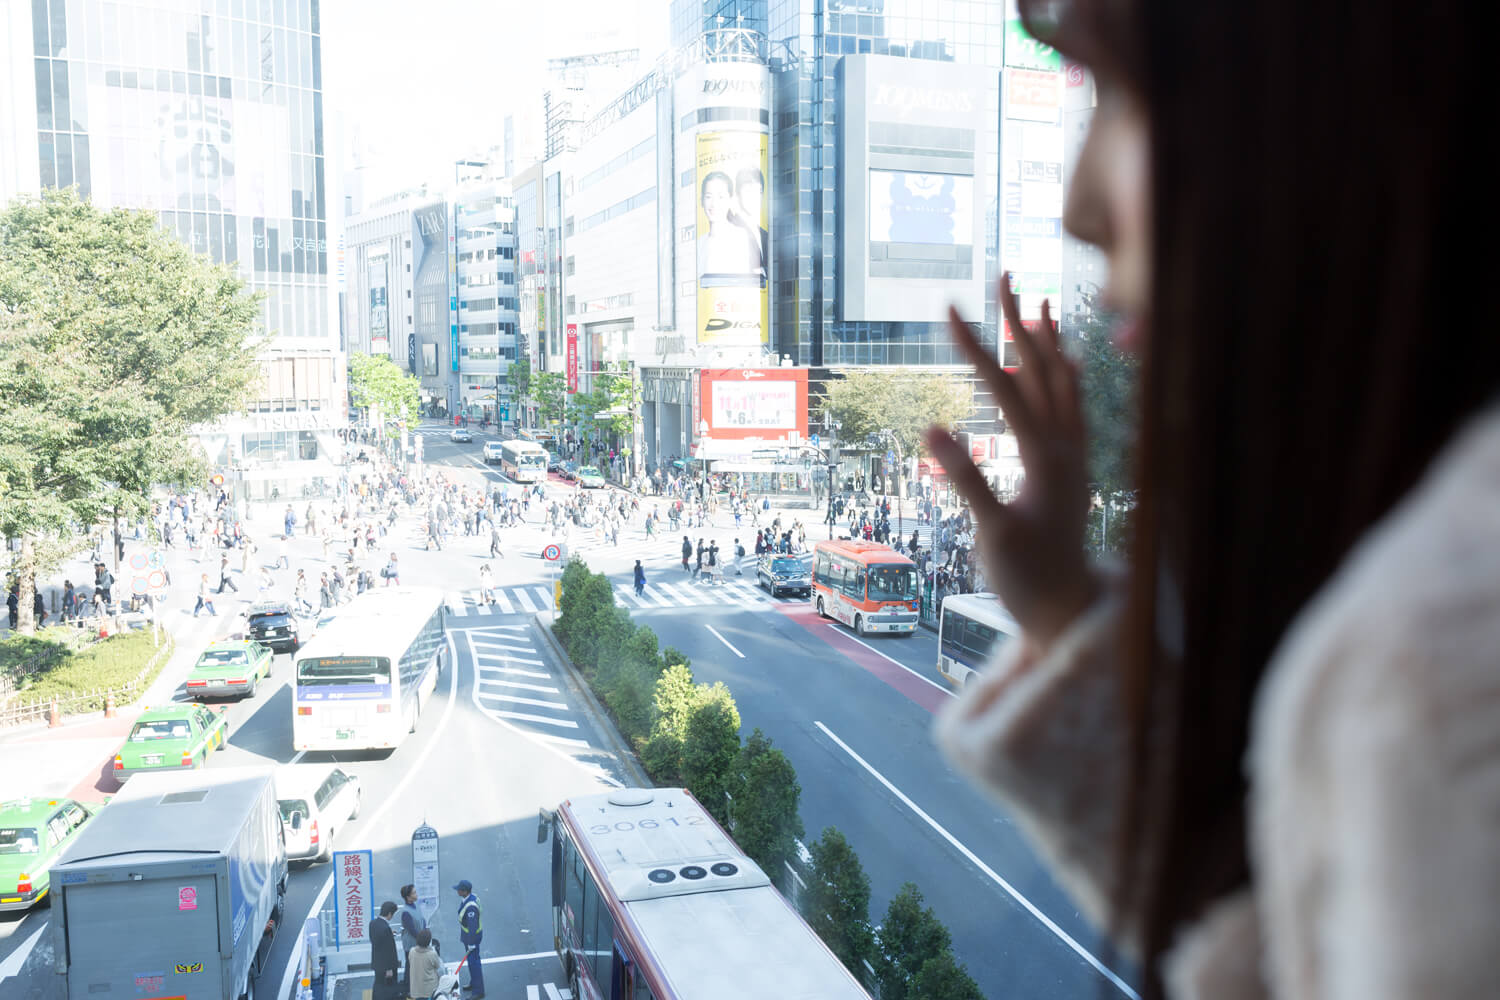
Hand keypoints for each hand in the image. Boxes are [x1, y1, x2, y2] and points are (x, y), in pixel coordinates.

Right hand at [926, 273, 1097, 651]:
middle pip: (1046, 369)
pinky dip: (1065, 376)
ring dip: (1050, 340)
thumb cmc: (1026, 578)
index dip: (977, 345)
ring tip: (1038, 303)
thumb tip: (933, 428)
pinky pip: (1074, 408)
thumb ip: (966, 480)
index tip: (948, 308)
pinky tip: (1061, 365)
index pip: (1008, 386)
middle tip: (1003, 277)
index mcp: (1045, 458)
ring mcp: (1075, 457)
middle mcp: (1067, 448)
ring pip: (1067, 384)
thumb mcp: (991, 534)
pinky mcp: (1074, 470)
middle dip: (1021, 321)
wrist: (1069, 611)